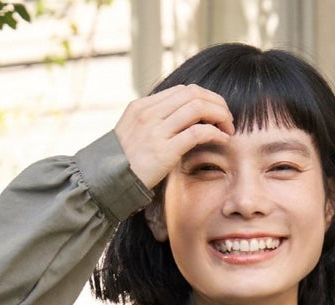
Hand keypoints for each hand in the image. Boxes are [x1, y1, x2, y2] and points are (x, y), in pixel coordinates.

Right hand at [114, 84, 235, 191]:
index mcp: (142, 107)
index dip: (204, 97)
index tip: (215, 111)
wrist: (106, 184)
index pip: (182, 91)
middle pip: (193, 94)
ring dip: (219, 115)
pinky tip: (222, 139)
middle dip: (216, 103)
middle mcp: (149, 113)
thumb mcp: (133, 136)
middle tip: (227, 117)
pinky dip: (215, 132)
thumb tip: (177, 123)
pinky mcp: (165, 150)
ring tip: (228, 128)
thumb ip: (152, 125)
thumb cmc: (121, 166)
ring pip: (198, 108)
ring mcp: (156, 130)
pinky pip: (198, 132)